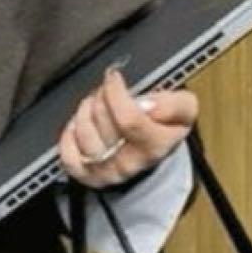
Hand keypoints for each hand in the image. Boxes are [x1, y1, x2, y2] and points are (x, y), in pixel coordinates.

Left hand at [57, 65, 197, 188]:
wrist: (151, 151)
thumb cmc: (164, 127)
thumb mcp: (183, 110)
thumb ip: (176, 103)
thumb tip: (151, 106)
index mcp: (155, 146)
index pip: (129, 120)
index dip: (116, 93)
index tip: (114, 77)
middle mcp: (129, 164)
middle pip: (102, 121)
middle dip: (102, 96)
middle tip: (108, 91)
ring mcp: (105, 172)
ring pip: (83, 133)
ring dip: (85, 111)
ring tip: (96, 105)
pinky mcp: (85, 175)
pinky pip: (67, 154)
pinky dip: (69, 135)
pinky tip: (80, 125)